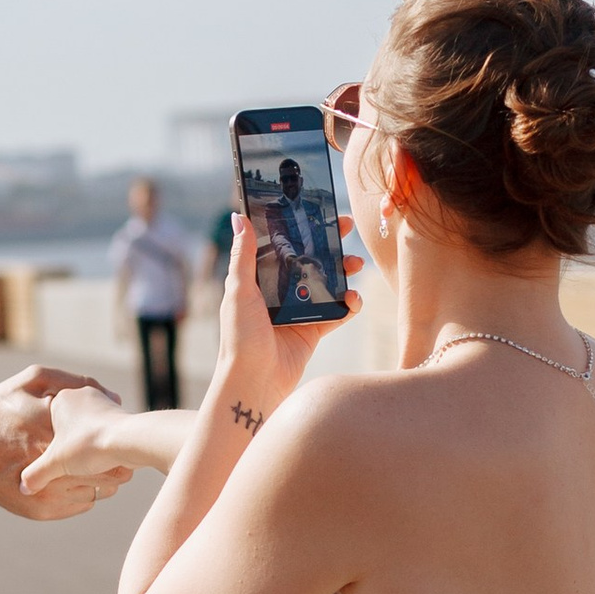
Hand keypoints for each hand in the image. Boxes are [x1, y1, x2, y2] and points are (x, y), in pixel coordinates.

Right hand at [0, 368, 130, 520]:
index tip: (119, 430)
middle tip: (116, 453)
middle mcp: (46, 465)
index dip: (115, 438)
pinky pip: (82, 503)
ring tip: (94, 464)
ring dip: (103, 479)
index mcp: (48, 430)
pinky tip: (76, 476)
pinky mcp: (41, 511)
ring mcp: (44, 492)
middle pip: (105, 472)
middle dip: (114, 462)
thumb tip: (114, 396)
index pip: (102, 442)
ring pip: (97, 491)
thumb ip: (74, 382)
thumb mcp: (32, 379)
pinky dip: (86, 491)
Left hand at [207, 213, 363, 435]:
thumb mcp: (239, 292)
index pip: (283, 245)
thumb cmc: (240, 338)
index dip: (300, 228)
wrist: (255, 382)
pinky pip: (336, 312)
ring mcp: (298, 311)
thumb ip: (243, 256)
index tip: (318, 211)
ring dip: (344, 271)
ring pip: (327, 283)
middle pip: (309, 259)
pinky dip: (349, 304)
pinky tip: (354, 299)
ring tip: (356, 264)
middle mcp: (279, 292)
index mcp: (259, 279)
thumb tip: (240, 217)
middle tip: (348, 228)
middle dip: (330, 244)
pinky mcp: (313, 331)